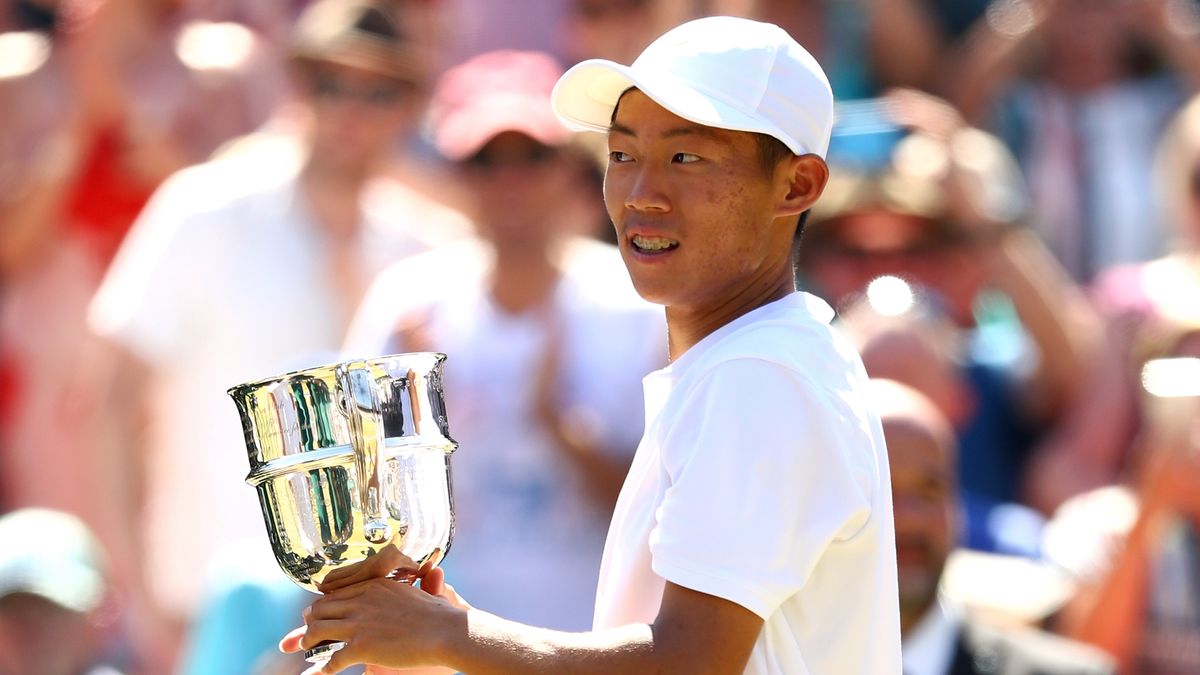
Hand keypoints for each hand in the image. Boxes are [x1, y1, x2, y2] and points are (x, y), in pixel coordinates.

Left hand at [281, 567, 469, 673]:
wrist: (445, 630)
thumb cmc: (438, 613)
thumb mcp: (416, 591)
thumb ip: (405, 587)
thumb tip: (425, 574)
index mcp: (372, 586)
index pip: (335, 593)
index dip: (323, 605)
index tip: (319, 613)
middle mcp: (361, 601)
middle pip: (320, 609)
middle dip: (310, 621)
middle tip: (308, 632)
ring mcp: (359, 624)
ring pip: (317, 630)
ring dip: (309, 640)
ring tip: (308, 648)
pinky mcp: (361, 647)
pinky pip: (332, 659)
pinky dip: (324, 667)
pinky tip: (325, 670)